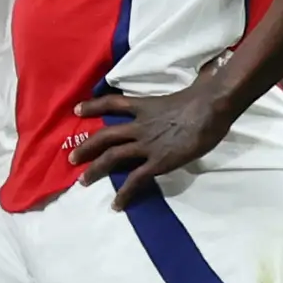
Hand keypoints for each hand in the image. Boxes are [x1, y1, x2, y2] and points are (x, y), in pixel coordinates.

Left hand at [69, 60, 232, 206]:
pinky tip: (116, 204)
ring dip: (95, 170)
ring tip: (82, 181)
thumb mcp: (185, 91)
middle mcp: (139, 126)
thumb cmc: (204, 96)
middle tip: (71, 158)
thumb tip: (199, 77)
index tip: (77, 110)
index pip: (113, 103)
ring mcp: (147, 144)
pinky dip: (124, 193)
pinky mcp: (158, 161)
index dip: (93, 105)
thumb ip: (180, 91)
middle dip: (86, 147)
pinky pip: (136, 180)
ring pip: (112, 157)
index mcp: (145, 106)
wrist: (211, 106)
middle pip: (105, 136)